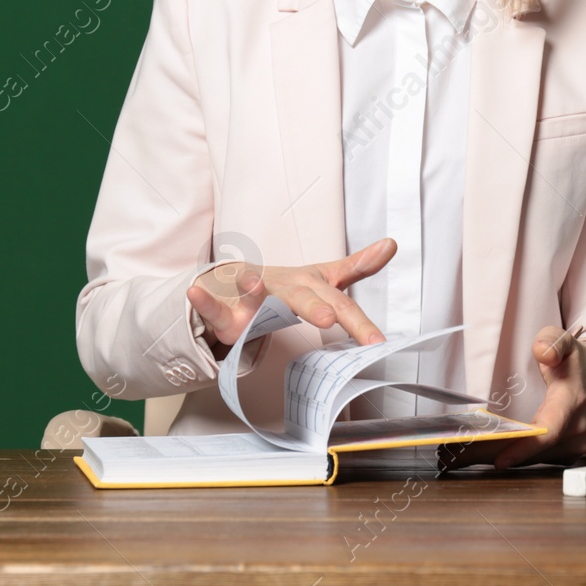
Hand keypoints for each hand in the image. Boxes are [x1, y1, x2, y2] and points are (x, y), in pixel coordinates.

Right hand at [185, 238, 395, 348]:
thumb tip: (391, 243)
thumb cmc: (291, 286)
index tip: (376, 341)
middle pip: (301, 298)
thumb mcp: (325, 278)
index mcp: (310, 284)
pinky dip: (204, 299)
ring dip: (253, 289)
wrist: (243, 283)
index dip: (358, 321)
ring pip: (255, 295)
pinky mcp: (225, 310)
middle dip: (314, 308)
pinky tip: (194, 292)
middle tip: (329, 321)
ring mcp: (252, 295)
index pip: (339, 302)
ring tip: (251, 284)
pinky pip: (213, 305)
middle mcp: (283, 286)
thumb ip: (357, 266)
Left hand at [440, 326, 585, 470]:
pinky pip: (537, 460)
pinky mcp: (567, 454)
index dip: (525, 447)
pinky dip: (513, 458)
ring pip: (532, 459)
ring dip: (499, 457)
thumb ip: (553, 341)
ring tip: (462, 456)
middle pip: (533, 452)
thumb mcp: (567, 342)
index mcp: (573, 402)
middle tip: (457, 456)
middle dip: (495, 454)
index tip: (500, 458)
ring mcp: (574, 446)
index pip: (549, 431)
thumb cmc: (577, 363)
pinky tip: (485, 454)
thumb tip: (542, 351)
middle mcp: (577, 429)